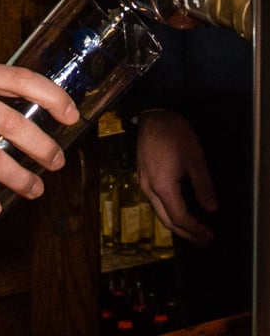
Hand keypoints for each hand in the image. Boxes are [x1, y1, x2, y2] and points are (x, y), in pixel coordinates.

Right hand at [136, 109, 216, 245]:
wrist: (153, 114)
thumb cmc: (174, 133)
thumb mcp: (194, 157)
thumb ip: (203, 184)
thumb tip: (211, 209)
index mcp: (162, 185)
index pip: (179, 217)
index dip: (195, 230)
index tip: (210, 236)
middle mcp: (149, 187)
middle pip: (166, 220)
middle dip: (186, 234)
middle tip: (204, 240)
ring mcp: (143, 181)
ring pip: (159, 212)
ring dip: (176, 224)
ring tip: (194, 230)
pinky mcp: (142, 175)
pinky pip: (155, 202)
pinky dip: (168, 212)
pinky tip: (179, 210)